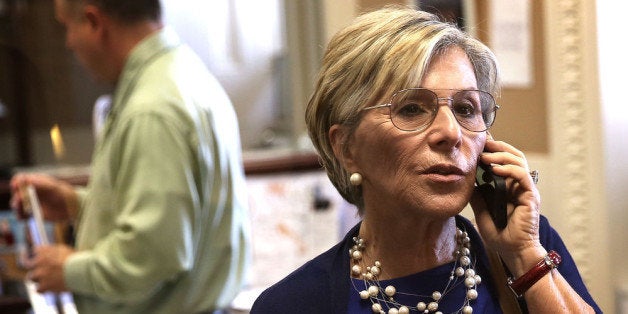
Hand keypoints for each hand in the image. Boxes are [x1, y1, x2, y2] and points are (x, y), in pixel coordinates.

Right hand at [10, 173, 77, 221]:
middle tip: (20, 203)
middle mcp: (30, 191)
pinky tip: (26, 218)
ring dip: (18, 209)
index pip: (19, 179)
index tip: (16, 188)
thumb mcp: (53, 188)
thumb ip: (38, 183)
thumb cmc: (64, 194)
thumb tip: (23, 180)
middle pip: (16, 193)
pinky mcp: (32, 213)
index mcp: (35, 181)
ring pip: (17, 205)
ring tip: (25, 213)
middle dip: (17, 198)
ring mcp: (30, 202)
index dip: (16, 183)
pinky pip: (22, 215)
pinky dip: (21, 217)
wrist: (72, 208)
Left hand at [27, 244, 74, 292]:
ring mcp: (40, 274)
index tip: (39, 256)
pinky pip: (38, 289)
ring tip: (47, 279)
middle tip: (40, 268)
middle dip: (34, 266)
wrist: (80, 270)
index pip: (35, 250)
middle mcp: (38, 261)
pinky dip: (43, 289)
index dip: (37, 254)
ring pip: (31, 277)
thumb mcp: (64, 249)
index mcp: (44, 251)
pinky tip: (49, 288)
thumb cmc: (75, 259)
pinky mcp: (44, 285)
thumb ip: (52, 250)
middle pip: (29, 264)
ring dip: (38, 278)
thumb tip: (45, 252)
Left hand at [470, 140, 545, 275]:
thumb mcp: (480, 208)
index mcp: (509, 185)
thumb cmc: (499, 233)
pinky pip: (523, 176)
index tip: (477, 143)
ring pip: (519, 161)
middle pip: (513, 155)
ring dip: (501, 156)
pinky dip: (510, 169)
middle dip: (497, 147)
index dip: (492, 150)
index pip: (504, 160)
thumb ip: (477, 193)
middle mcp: (519, 184)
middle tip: (481, 144)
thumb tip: (465, 178)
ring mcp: (526, 189)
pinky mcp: (530, 197)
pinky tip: (496, 170)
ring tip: (485, 157)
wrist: (512, 251)